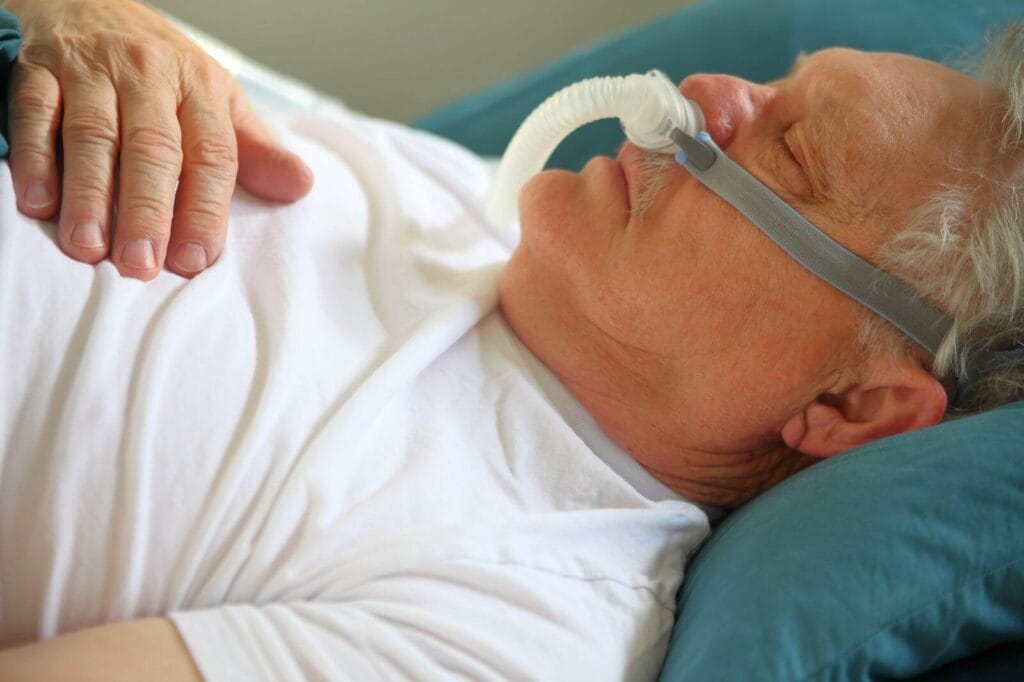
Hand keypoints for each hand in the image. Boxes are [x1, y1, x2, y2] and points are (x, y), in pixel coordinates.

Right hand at [5, 0, 313, 279]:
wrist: (89, 0)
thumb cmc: (161, 69)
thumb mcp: (217, 101)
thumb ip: (253, 150)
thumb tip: (302, 187)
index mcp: (201, 90)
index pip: (211, 155)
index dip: (205, 210)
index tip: (196, 259)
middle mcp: (150, 77)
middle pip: (152, 150)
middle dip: (147, 211)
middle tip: (141, 265)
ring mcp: (92, 71)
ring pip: (92, 135)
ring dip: (90, 195)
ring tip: (88, 248)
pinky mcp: (39, 68)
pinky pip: (34, 112)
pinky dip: (34, 157)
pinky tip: (37, 203)